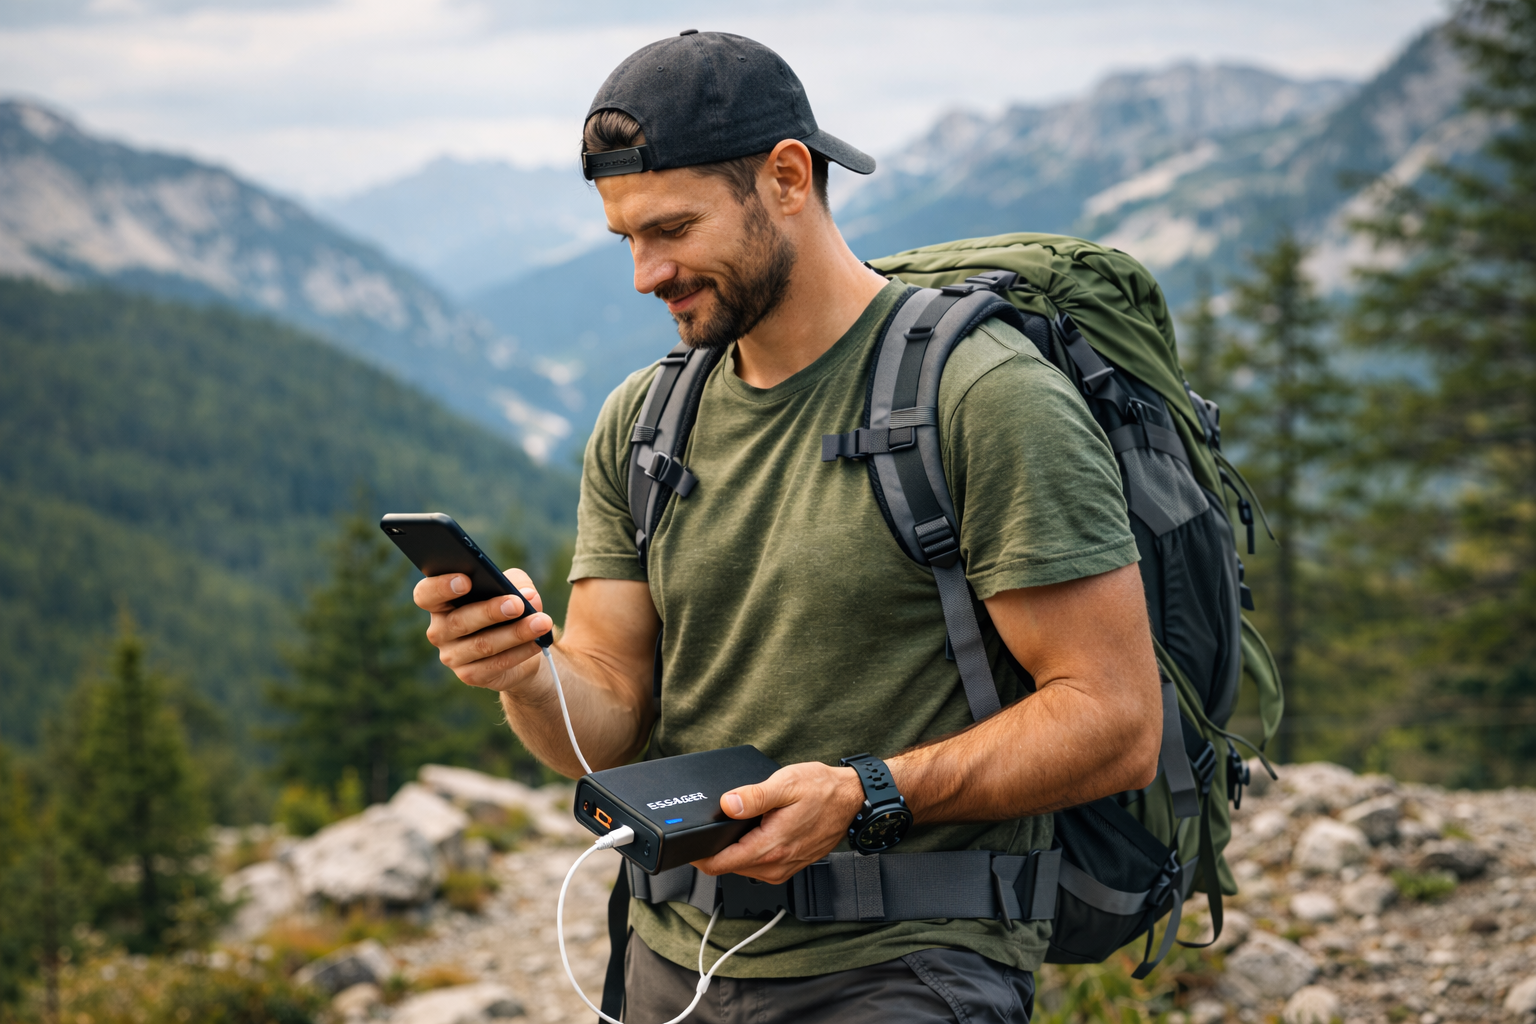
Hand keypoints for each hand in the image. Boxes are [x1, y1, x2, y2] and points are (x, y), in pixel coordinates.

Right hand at [414, 570, 553, 692]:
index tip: (466, 580)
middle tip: (517, 604)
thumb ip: (517, 583)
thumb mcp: (513, 587)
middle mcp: (440, 630)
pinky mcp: (471, 675)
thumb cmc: (508, 607)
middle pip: (458, 621)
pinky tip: (537, 643)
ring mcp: (453, 656)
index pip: (426, 594)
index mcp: (440, 602)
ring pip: (482, 645)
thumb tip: (527, 594)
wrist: (519, 647)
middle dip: (490, 611)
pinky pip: (495, 664)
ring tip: (541, 622)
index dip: (441, 587)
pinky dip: (519, 652)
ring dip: (515, 633)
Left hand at [692, 762, 866, 884]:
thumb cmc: (823, 790)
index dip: (698, 855)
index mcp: (771, 847)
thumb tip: (727, 804)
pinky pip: (758, 865)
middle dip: (715, 850)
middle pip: (728, 867)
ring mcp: (783, 869)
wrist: (852, 800)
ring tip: (734, 826)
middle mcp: (776, 866)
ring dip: (733, 850)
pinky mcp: (789, 866)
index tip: (687, 843)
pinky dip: (750, 851)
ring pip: (743, 867)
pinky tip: (754, 832)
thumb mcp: (786, 784)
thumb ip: (754, 796)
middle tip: (712, 825)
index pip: (720, 864)